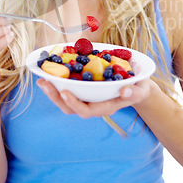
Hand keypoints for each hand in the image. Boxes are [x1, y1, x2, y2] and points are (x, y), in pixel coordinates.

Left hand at [37, 77, 151, 117]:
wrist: (137, 85)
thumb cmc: (139, 87)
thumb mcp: (141, 89)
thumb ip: (135, 92)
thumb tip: (125, 91)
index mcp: (106, 106)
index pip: (87, 110)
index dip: (74, 103)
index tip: (65, 91)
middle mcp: (93, 104)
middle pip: (70, 108)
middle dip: (56, 97)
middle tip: (44, 83)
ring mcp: (87, 98)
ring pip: (66, 100)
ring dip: (52, 91)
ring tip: (41, 79)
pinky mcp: (83, 90)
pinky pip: (68, 89)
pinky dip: (57, 83)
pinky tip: (49, 72)